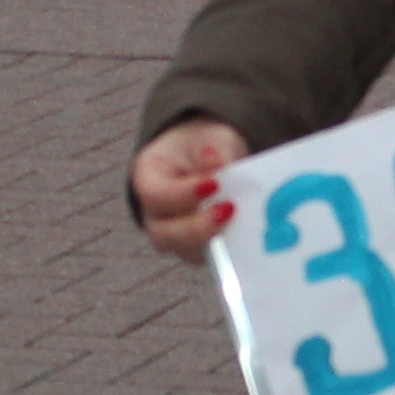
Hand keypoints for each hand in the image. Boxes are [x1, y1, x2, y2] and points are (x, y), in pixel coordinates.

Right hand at [133, 119, 249, 262]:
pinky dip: (229, 247)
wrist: (208, 155)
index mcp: (147, 178)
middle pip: (163, 234)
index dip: (181, 195)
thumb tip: (218, 162)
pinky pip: (211, 257)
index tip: (213, 184)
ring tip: (240, 218)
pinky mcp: (199, 247)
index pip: (154, 195)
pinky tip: (247, 232)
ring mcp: (175, 235)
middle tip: (228, 208)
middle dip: (197, 227)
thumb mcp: (210, 138)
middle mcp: (154, 214)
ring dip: (215, 239)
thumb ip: (215, 151)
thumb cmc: (202, 146)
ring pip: (187, 251)